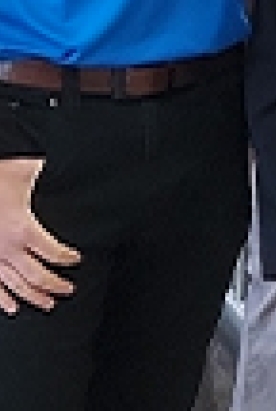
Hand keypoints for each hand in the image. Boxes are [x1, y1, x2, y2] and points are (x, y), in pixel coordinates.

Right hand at [0, 157, 79, 314]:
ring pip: (15, 287)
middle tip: (67, 291)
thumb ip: (40, 169)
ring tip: (47, 304)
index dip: (67, 258)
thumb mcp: (23, 169)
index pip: (53, 252)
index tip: (75, 259)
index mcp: (22, 228)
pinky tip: (11, 307)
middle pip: (37, 276)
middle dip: (55, 285)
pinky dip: (2, 300)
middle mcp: (6, 249)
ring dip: (32, 297)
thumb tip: (53, 161)